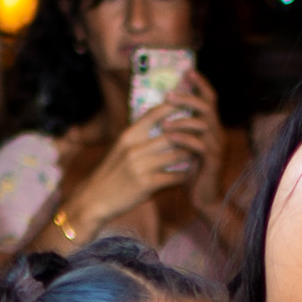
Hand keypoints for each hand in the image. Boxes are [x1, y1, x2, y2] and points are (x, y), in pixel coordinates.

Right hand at [68, 104, 203, 235]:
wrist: (95, 199)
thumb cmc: (111, 173)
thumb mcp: (121, 149)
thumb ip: (139, 138)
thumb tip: (159, 124)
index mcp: (128, 135)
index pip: (154, 114)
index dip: (173, 106)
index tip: (189, 102)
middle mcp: (134, 147)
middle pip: (170, 133)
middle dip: (190, 130)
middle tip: (206, 127)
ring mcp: (140, 166)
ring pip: (176, 155)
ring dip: (191, 154)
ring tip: (202, 151)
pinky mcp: (146, 184)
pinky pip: (174, 177)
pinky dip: (184, 175)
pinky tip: (191, 175)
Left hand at [162, 65, 229, 211]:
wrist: (205, 201)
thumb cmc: (191, 174)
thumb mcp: (184, 148)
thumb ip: (180, 130)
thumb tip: (162, 113)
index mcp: (211, 128)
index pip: (210, 99)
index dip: (201, 84)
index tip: (188, 71)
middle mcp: (218, 134)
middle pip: (207, 106)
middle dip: (188, 98)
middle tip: (168, 95)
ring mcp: (217, 147)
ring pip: (203, 123)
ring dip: (182, 119)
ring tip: (164, 122)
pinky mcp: (212, 161)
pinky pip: (199, 144)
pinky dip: (183, 138)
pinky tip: (169, 136)